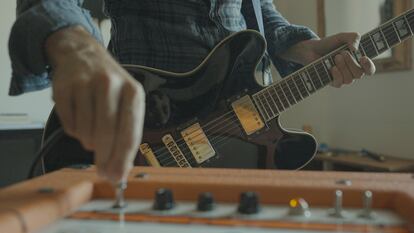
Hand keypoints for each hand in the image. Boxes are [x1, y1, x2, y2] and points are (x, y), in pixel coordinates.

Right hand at [46, 26, 144, 181]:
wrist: (83, 54)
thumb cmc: (110, 85)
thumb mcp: (128, 102)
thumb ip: (127, 134)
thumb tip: (120, 171)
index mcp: (133, 92)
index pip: (130, 134)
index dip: (122, 160)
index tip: (117, 178)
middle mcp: (111, 85)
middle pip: (107, 135)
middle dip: (104, 158)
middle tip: (102, 170)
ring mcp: (86, 84)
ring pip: (85, 132)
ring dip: (88, 141)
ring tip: (92, 131)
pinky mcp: (64, 86)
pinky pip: (68, 124)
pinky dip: (74, 130)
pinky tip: (79, 119)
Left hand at [281, 33, 375, 87]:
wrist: (312, 49)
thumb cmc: (329, 44)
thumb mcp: (342, 37)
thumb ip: (353, 37)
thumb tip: (355, 49)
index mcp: (358, 61)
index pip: (369, 69)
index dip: (369, 66)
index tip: (363, 58)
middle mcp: (351, 71)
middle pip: (359, 74)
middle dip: (351, 63)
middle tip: (342, 53)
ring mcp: (342, 77)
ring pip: (349, 80)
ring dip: (343, 67)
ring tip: (335, 57)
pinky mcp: (332, 82)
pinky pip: (339, 83)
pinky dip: (337, 75)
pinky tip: (332, 68)